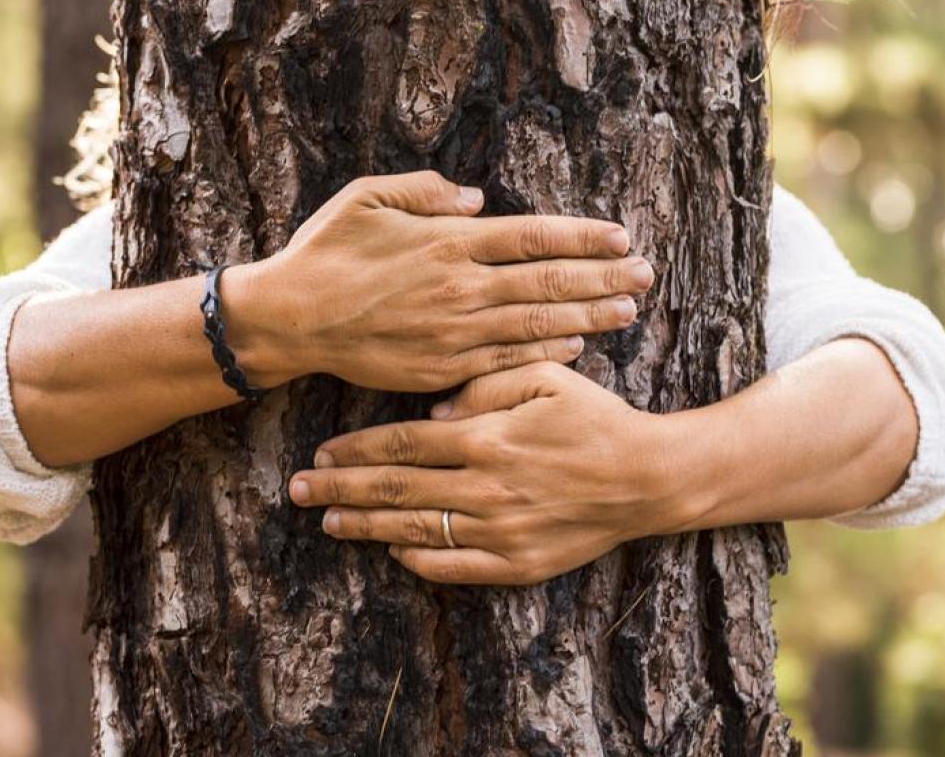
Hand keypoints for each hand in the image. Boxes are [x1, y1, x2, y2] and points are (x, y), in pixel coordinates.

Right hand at [227, 172, 653, 391]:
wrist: (289, 319)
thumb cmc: (326, 252)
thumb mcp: (368, 197)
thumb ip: (426, 190)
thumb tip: (478, 199)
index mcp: (448, 241)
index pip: (533, 236)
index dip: (582, 237)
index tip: (621, 236)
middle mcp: (461, 287)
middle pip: (549, 282)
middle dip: (603, 277)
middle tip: (647, 275)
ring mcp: (454, 332)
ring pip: (537, 324)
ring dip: (588, 317)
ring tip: (628, 310)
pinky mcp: (442, 368)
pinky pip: (507, 361)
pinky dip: (546, 354)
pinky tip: (578, 348)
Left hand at [286, 362, 678, 584]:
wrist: (647, 478)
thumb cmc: (594, 418)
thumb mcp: (543, 377)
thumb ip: (484, 385)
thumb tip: (435, 412)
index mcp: (486, 438)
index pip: (402, 445)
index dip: (356, 451)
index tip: (321, 453)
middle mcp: (485, 488)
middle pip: (395, 490)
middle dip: (339, 489)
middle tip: (297, 489)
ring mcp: (499, 531)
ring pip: (415, 531)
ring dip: (366, 527)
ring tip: (328, 521)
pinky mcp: (517, 565)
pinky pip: (454, 567)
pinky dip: (418, 559)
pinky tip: (392, 550)